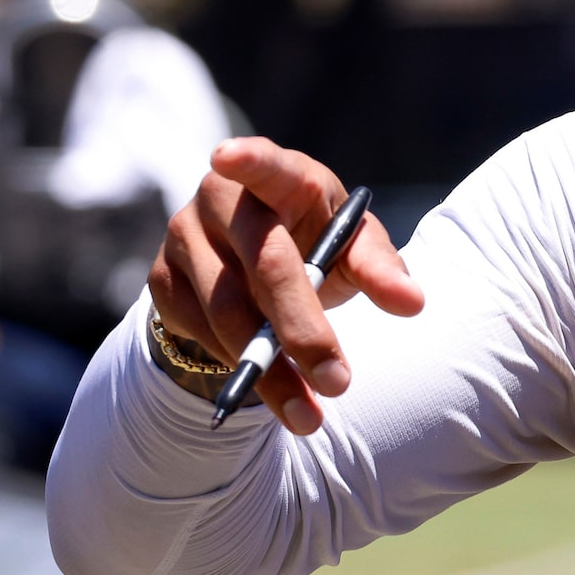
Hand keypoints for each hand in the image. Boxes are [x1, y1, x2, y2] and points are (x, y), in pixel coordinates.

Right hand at [149, 138, 423, 434]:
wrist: (252, 270)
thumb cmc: (315, 245)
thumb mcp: (354, 249)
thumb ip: (382, 269)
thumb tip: (412, 302)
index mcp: (279, 177)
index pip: (265, 162)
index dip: (248, 158)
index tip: (227, 156)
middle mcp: (221, 198)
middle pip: (264, 264)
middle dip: (302, 329)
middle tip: (339, 382)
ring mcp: (184, 237)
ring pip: (227, 312)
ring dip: (271, 371)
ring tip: (311, 417)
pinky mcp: (162, 279)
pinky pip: (200, 332)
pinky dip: (238, 366)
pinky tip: (271, 391)